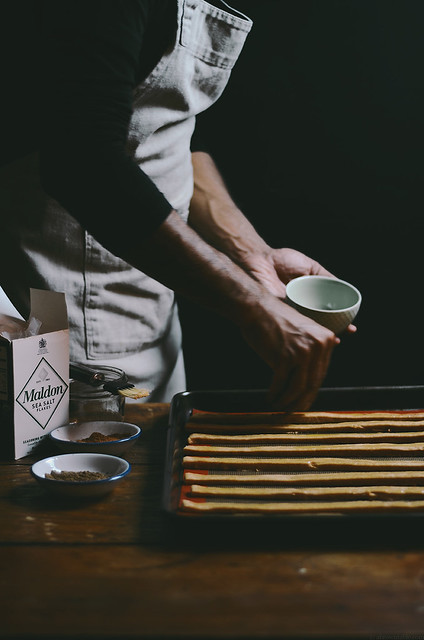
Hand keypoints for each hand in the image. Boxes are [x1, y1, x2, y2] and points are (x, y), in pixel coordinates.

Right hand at [240, 294, 338, 410]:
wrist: (257, 308)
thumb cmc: (276, 319)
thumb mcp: (304, 329)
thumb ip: (315, 346)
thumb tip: (325, 363)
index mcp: (326, 340)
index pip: (321, 374)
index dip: (311, 392)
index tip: (303, 402)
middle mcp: (318, 346)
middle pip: (312, 384)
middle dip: (301, 402)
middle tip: (292, 413)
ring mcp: (302, 352)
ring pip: (297, 388)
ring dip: (287, 402)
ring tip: (278, 407)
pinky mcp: (283, 358)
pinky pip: (280, 384)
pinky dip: (274, 395)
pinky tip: (269, 399)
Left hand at [244, 247, 355, 334]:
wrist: (259, 260)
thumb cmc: (281, 261)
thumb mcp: (309, 267)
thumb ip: (324, 276)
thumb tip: (343, 286)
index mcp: (308, 298)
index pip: (328, 314)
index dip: (341, 321)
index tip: (352, 327)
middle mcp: (300, 308)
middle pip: (321, 324)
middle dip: (336, 331)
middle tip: (347, 333)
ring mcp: (290, 313)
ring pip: (309, 329)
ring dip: (322, 337)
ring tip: (335, 339)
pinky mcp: (279, 315)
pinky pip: (294, 326)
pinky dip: (304, 333)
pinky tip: (314, 337)